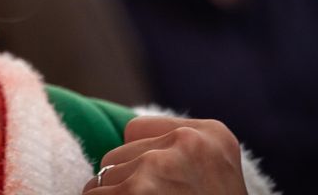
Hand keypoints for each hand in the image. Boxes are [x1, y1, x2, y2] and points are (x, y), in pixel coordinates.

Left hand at [82, 114, 245, 193]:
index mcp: (213, 135)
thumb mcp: (212, 178)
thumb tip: (123, 147)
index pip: (136, 130)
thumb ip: (176, 155)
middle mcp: (187, 142)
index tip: (158, 188)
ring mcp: (158, 166)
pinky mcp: (135, 192)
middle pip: (118, 152)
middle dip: (125, 183)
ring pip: (103, 176)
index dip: (137, 164)